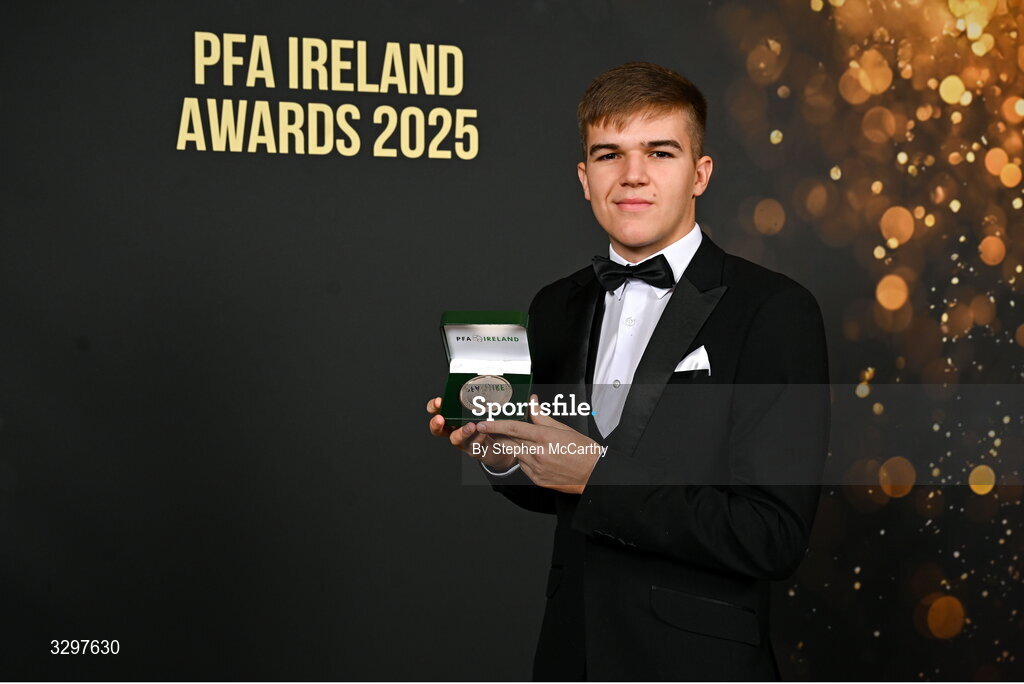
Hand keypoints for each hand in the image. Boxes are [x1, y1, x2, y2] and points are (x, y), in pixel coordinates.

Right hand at [425, 397, 517, 471]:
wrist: (504, 443)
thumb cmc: (492, 421)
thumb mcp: (486, 406)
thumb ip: (481, 399)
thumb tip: (482, 385)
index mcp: (454, 416)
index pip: (437, 410)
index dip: (434, 407)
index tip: (438, 402)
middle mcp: (455, 429)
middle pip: (438, 429)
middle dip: (436, 423)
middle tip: (440, 419)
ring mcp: (463, 441)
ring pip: (455, 439)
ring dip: (461, 432)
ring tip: (471, 426)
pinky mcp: (475, 450)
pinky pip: (473, 445)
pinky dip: (478, 437)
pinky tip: (484, 431)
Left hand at [476, 395, 601, 494]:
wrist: (594, 475)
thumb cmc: (583, 450)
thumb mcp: (563, 428)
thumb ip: (542, 417)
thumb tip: (532, 403)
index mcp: (545, 437)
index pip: (513, 428)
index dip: (495, 425)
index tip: (482, 422)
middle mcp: (538, 454)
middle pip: (508, 442)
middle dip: (496, 435)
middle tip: (487, 429)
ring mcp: (536, 469)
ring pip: (515, 454)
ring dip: (513, 447)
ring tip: (521, 441)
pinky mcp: (537, 480)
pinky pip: (523, 467)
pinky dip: (524, 459)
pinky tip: (534, 455)